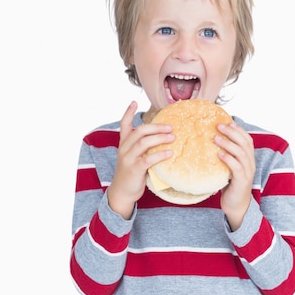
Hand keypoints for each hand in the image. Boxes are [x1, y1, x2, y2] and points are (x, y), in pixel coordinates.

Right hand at [107, 101, 173, 218]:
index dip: (128, 113)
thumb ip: (143, 148)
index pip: (124, 125)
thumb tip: (163, 138)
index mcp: (124, 144)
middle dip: (156, 127)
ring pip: (143, 142)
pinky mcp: (134, 169)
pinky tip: (169, 153)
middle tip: (171, 127)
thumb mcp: (134, 157)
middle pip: (139, 131)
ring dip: (160, 138)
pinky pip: (148, 159)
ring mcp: (128, 159)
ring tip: (172, 137)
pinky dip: (160, 154)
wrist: (122, 192)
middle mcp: (124, 149)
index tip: (134, 102)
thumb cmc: (132, 173)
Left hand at [215, 122, 254, 229]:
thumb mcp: (230, 168)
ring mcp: (247, 172)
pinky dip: (228, 159)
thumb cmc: (231, 186)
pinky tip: (219, 154)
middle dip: (232, 133)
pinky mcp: (242, 181)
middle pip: (245, 143)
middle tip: (219, 126)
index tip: (228, 122)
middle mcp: (250, 164)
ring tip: (216, 138)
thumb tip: (213, 143)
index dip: (239, 130)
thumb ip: (227, 157)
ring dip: (228, 144)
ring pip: (241, 153)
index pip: (247, 140)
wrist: (237, 206)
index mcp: (249, 159)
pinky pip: (237, 167)